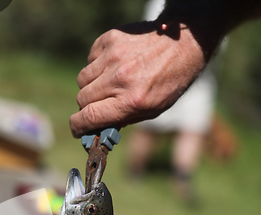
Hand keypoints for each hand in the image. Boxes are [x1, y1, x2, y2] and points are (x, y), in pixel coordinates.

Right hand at [70, 22, 205, 136]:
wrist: (183, 43)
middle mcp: (119, 78)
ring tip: (108, 85)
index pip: (89, 116)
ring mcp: (113, 56)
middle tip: (98, 106)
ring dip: (90, 87)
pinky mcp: (110, 39)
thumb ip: (123, 119)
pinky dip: (96, 66)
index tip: (77, 130)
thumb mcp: (151, 110)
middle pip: (82, 99)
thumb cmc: (169, 82)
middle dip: (86, 107)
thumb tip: (97, 127)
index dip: (78, 126)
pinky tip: (113, 66)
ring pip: (82, 80)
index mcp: (131, 101)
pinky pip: (90, 60)